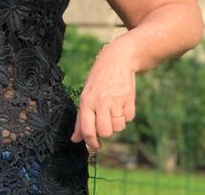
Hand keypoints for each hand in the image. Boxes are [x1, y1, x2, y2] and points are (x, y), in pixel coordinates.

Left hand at [71, 39, 136, 153]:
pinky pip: (129, 118)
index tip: (97, 146)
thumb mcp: (86, 95)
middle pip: (105, 132)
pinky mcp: (129, 97)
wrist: (118, 58)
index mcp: (86, 101)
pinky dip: (127, 114)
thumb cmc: (99, 79)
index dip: (92, 143)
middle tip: (107, 121)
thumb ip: (80, 118)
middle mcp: (100, 101)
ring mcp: (115, 99)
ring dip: (118, 122)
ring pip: (119, 127)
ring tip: (115, 109)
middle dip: (107, 131)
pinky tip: (123, 102)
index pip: (88, 130)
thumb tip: (75, 139)